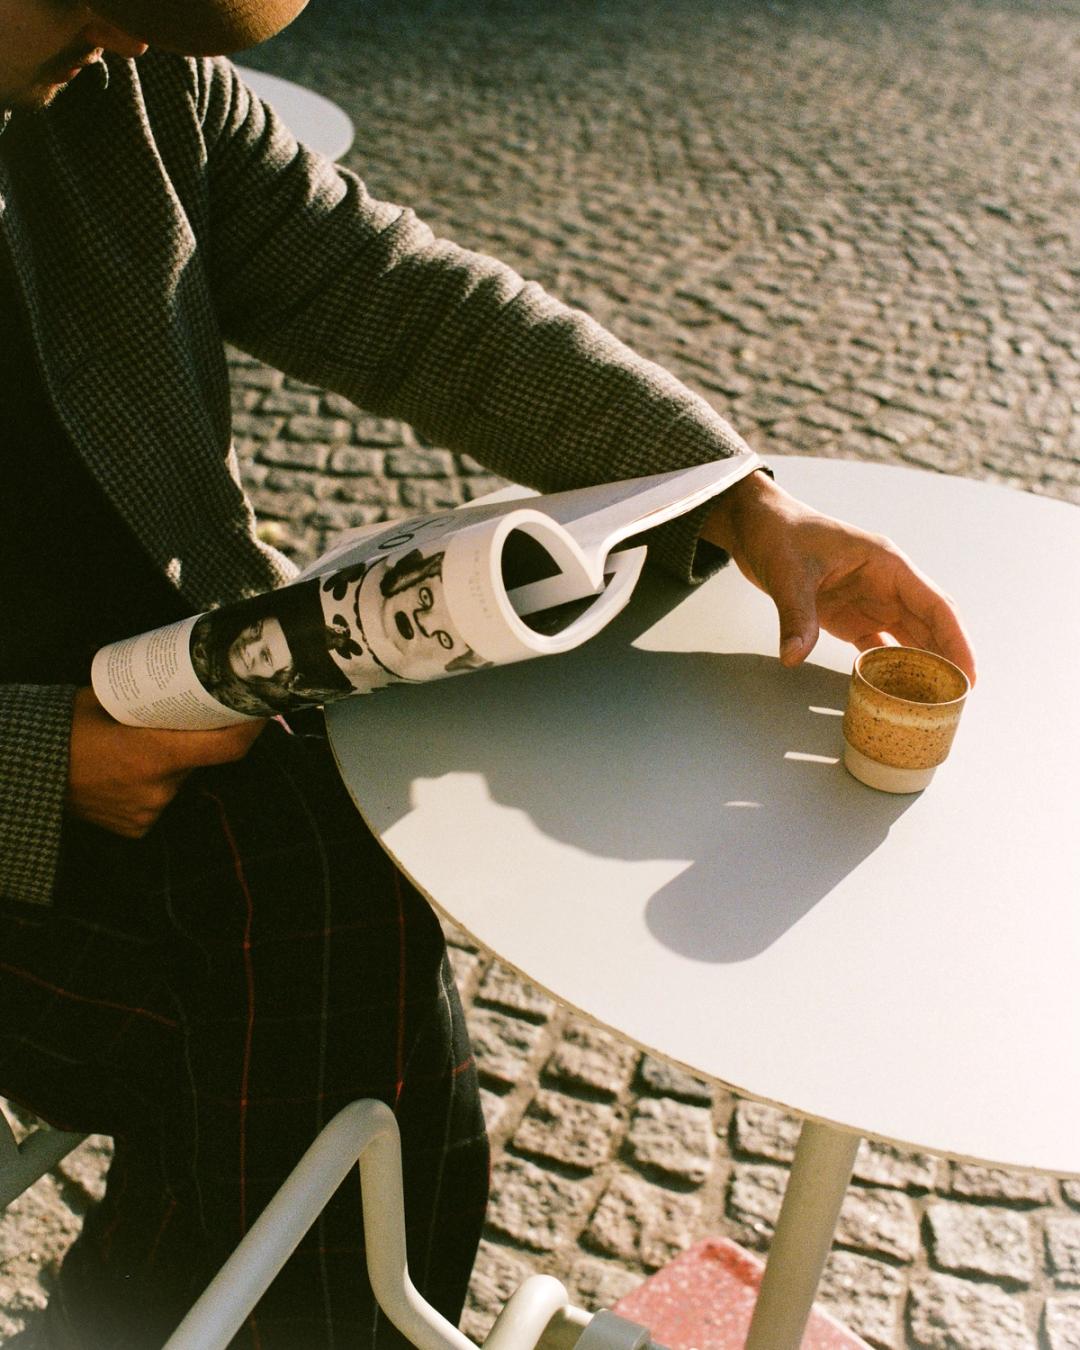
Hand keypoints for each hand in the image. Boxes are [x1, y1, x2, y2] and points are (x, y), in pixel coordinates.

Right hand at [66, 687, 266, 836]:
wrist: (24, 777)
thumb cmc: (61, 731)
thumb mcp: (103, 701)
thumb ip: (144, 698)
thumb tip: (180, 678)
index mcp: (155, 754)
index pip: (226, 747)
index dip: (249, 728)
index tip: (260, 708)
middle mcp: (159, 788)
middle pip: (198, 758)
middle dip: (192, 738)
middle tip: (177, 716)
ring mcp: (149, 812)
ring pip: (178, 779)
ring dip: (168, 762)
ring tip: (134, 746)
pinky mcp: (137, 828)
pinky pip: (159, 799)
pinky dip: (151, 784)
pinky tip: (125, 772)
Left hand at [702, 470, 976, 682]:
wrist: (757, 526)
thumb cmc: (780, 536)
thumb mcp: (789, 576)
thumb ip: (796, 617)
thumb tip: (793, 657)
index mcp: (887, 565)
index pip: (936, 606)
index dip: (957, 641)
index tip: (969, 674)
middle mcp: (887, 583)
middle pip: (929, 626)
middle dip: (947, 661)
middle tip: (958, 701)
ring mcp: (870, 600)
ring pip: (908, 637)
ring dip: (922, 666)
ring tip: (935, 703)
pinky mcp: (849, 614)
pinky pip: (879, 645)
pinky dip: (889, 667)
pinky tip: (895, 692)